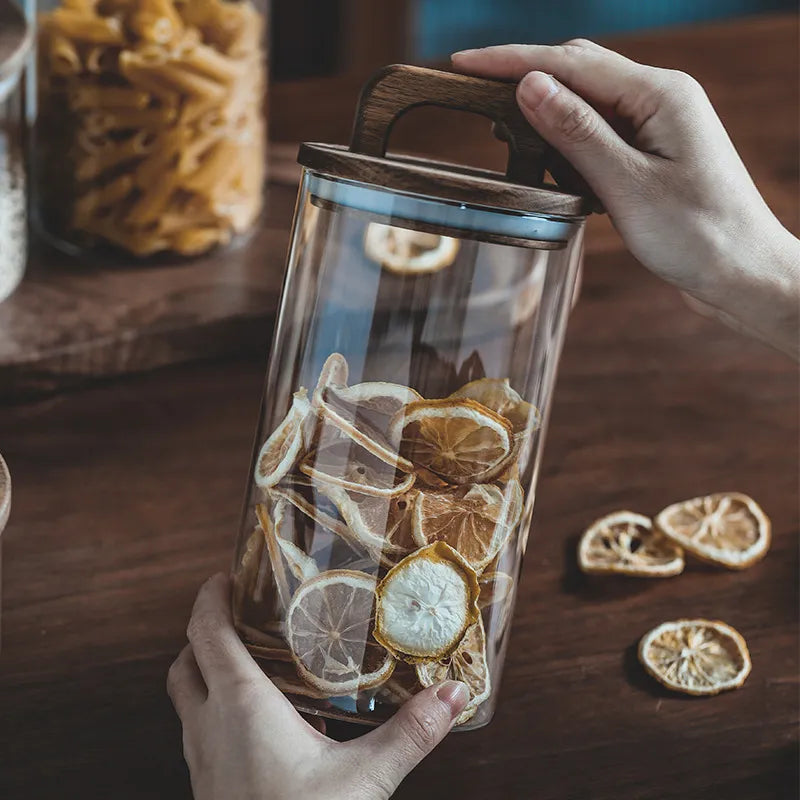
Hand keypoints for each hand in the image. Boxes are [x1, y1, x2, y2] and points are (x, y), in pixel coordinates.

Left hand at [167, 574, 468, 799]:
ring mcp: (202, 761)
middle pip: (185, 661)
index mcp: (239, 705)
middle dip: (203, 630)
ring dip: (204, 669)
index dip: (209, 598)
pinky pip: (198, 731)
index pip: (205, 632)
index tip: (225, 575)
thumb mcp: (365, 779)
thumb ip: (411, 733)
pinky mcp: (208, 788)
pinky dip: (213, 709)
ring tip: (247, 659)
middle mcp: (208, 727)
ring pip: (186, 697)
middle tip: (238, 612)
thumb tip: (452, 694)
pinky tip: (256, 723)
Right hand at [453, 41, 798, 357]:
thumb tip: (530, 85)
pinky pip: (598, 133)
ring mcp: (657, 126)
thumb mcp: (628, 185)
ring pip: (586, 103)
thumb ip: (577, 133)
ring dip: (543, 111)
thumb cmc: (698, 234)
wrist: (742, 274)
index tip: (465, 64)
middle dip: (524, 77)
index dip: (513, 60)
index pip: (571, 62)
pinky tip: (545, 158)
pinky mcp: (651, 153)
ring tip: (500, 127)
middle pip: (578, 71)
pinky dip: (565, 141)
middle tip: (473, 92)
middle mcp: (659, 99)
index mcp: (660, 94)